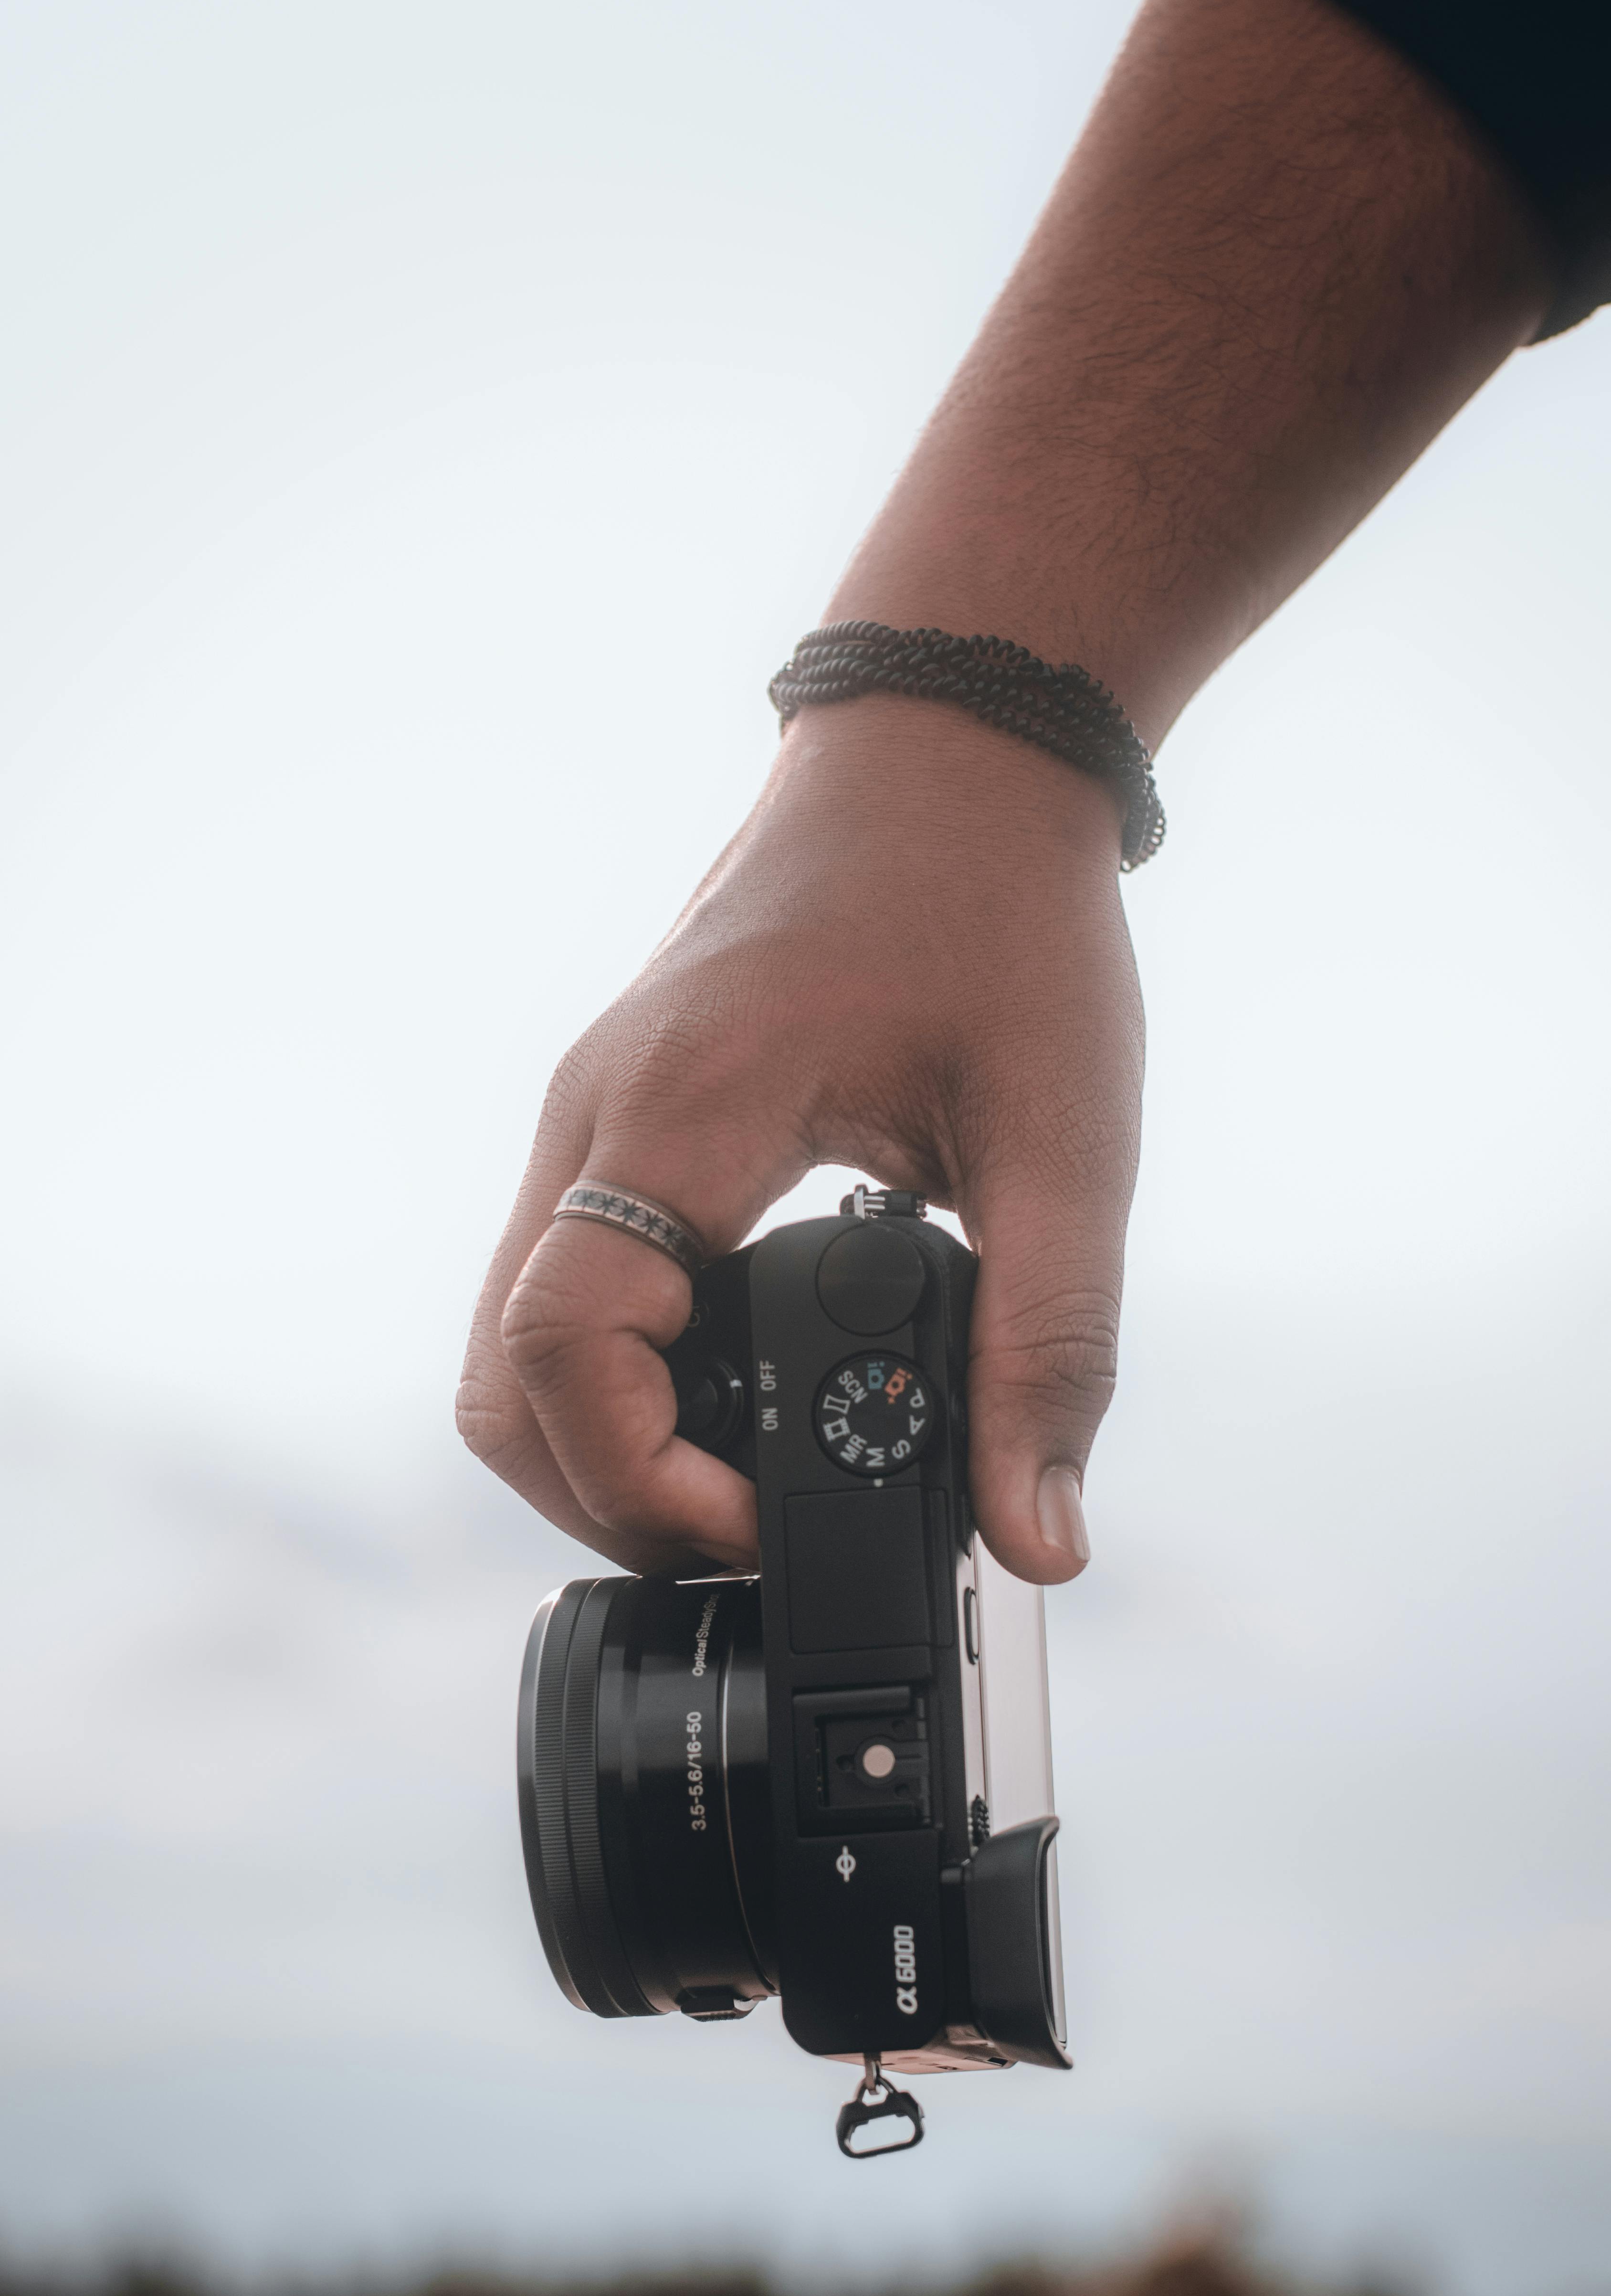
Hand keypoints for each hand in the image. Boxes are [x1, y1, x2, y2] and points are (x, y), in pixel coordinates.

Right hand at [457, 695, 1143, 1584]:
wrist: (954, 754)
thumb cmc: (1006, 917)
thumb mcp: (1064, 1138)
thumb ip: (1049, 1344)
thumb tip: (1039, 1540)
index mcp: (685, 1107)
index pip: (566, 1344)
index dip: (640, 1478)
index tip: (765, 1527)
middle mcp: (598, 1114)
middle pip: (503, 1378)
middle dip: (605, 1499)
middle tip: (753, 1540)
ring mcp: (591, 1117)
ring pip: (515, 1344)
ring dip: (603, 1448)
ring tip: (748, 1494)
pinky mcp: (616, 1124)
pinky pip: (561, 1287)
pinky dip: (621, 1380)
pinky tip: (736, 1404)